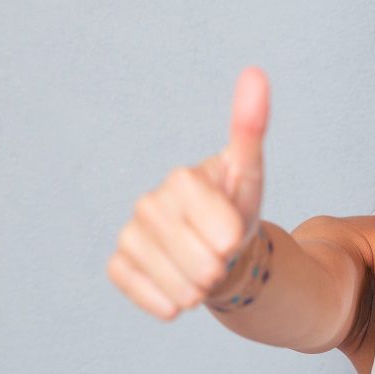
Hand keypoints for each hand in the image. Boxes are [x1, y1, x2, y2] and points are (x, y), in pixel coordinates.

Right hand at [106, 67, 270, 319]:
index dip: (233, 238)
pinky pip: (144, 293)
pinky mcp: (119, 263)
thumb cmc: (236, 208)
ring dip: (200, 289)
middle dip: (220, 267)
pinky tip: (179, 292)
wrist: (216, 249)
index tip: (234, 233)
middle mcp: (148, 203)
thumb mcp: (250, 172)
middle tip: (219, 255)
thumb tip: (255, 72)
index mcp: (182, 179)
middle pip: (200, 261)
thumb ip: (251, 127)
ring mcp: (131, 233)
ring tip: (204, 272)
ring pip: (177, 283)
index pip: (220, 228)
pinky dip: (168, 301)